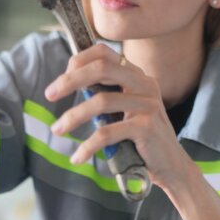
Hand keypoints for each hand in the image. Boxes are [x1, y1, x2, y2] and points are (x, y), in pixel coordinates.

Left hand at [44, 44, 193, 189]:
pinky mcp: (147, 127)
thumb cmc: (141, 138)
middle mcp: (145, 83)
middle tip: (49, 94)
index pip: (105, 53)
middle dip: (70, 80)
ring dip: (73, 116)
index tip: (60, 79)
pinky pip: (108, 133)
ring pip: (101, 101)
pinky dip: (88, 146)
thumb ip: (107, 94)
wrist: (171, 166)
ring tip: (58, 129)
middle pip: (101, 69)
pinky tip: (78, 157)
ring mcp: (148, 104)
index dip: (79, 60)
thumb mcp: (125, 109)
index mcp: (137, 76)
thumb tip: (69, 83)